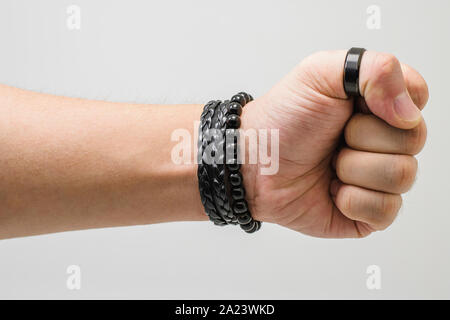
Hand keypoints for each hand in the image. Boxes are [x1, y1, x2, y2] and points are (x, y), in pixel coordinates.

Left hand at [241, 50, 428, 237]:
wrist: (253, 163)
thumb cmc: (282, 119)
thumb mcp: (319, 73)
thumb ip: (374, 68)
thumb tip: (409, 112)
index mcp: (377, 104)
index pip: (417, 99)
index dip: (387, 104)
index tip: (353, 106)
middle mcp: (383, 141)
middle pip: (413, 139)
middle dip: (362, 137)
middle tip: (332, 137)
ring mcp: (377, 177)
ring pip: (402, 175)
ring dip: (353, 168)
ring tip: (328, 164)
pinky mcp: (368, 211)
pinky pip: (387, 210)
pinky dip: (353, 199)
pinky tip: (331, 190)